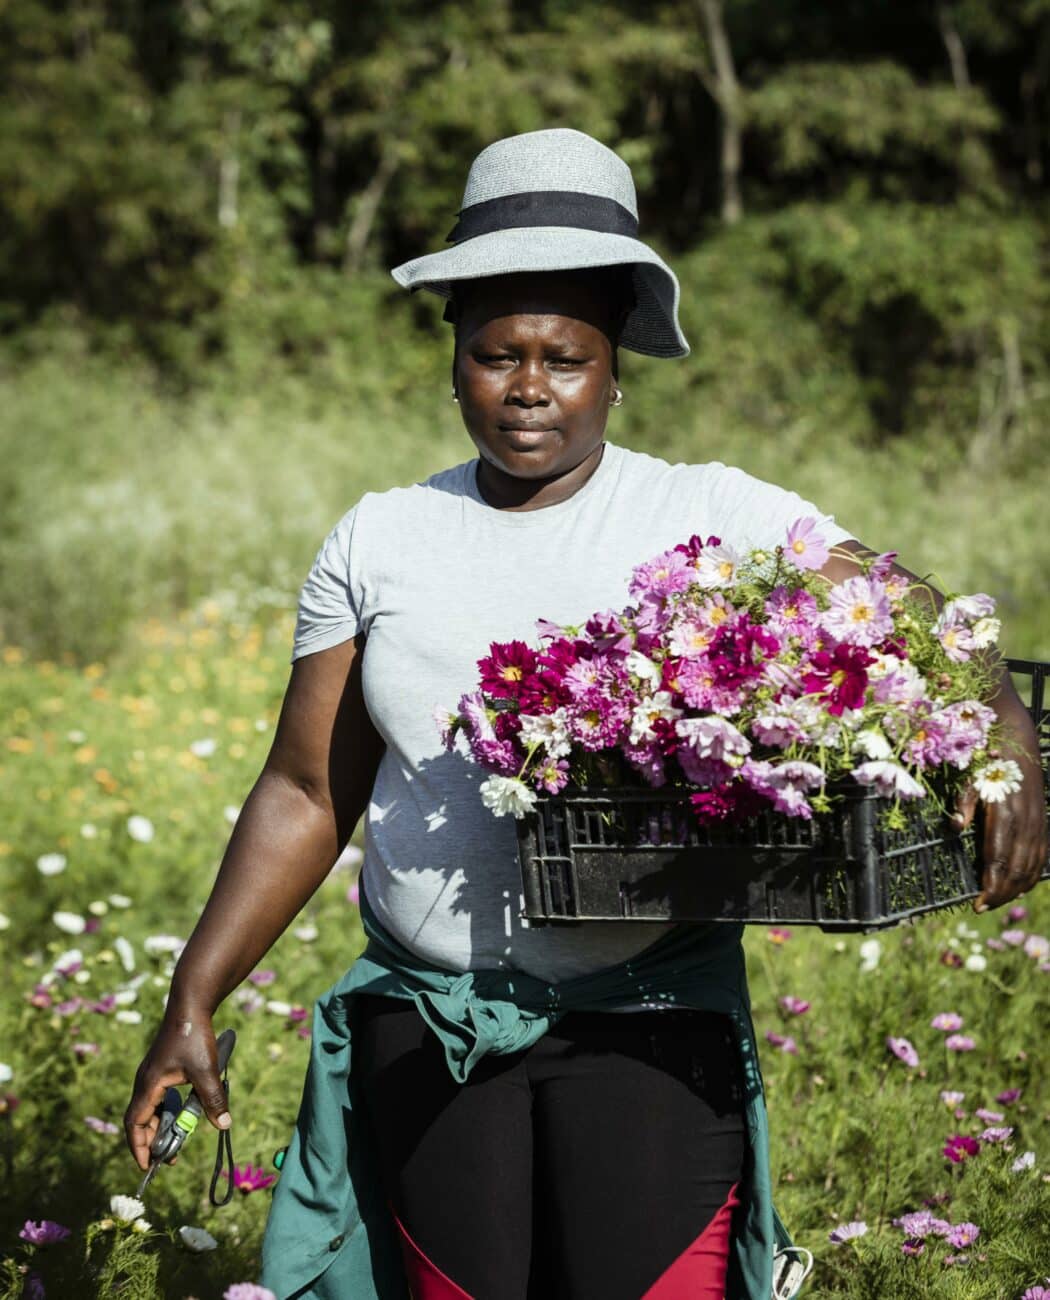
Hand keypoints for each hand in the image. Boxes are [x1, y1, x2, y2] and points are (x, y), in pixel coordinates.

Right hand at [124, 1009, 230, 1171]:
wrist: (190, 1005)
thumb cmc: (194, 1037)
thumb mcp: (206, 1072)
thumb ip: (213, 1100)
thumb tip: (223, 1125)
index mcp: (149, 1086)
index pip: (135, 1125)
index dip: (139, 1147)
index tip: (148, 1166)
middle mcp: (145, 1081)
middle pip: (141, 1120)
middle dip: (152, 1141)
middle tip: (169, 1157)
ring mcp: (152, 1073)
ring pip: (151, 1108)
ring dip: (161, 1125)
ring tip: (177, 1139)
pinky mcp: (162, 1067)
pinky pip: (159, 1096)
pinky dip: (167, 1109)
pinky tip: (184, 1111)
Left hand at [952, 713, 1047, 911]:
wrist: (1019, 744)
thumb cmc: (986, 763)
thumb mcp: (969, 780)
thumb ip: (963, 805)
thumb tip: (956, 827)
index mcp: (1004, 814)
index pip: (998, 859)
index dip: (990, 885)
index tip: (979, 903)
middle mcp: (1024, 823)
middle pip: (1016, 869)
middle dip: (1001, 893)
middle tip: (984, 908)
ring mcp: (1037, 824)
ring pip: (1031, 866)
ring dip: (1015, 888)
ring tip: (998, 902)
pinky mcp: (1043, 823)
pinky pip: (1041, 856)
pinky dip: (1031, 875)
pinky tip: (1019, 887)